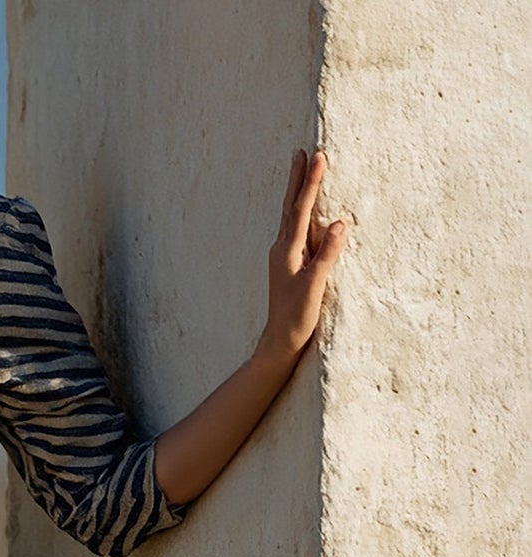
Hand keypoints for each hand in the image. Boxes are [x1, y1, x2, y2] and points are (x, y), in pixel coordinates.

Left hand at [257, 147, 345, 365]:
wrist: (280, 341)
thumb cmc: (296, 317)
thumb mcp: (314, 287)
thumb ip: (327, 255)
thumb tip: (340, 223)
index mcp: (287, 251)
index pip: (300, 209)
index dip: (311, 181)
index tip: (319, 156)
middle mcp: (281, 248)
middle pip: (290, 206)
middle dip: (298, 178)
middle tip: (302, 151)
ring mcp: (283, 256)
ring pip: (290, 216)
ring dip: (297, 191)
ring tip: (301, 170)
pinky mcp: (288, 264)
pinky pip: (295, 229)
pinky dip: (299, 212)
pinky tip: (303, 209)